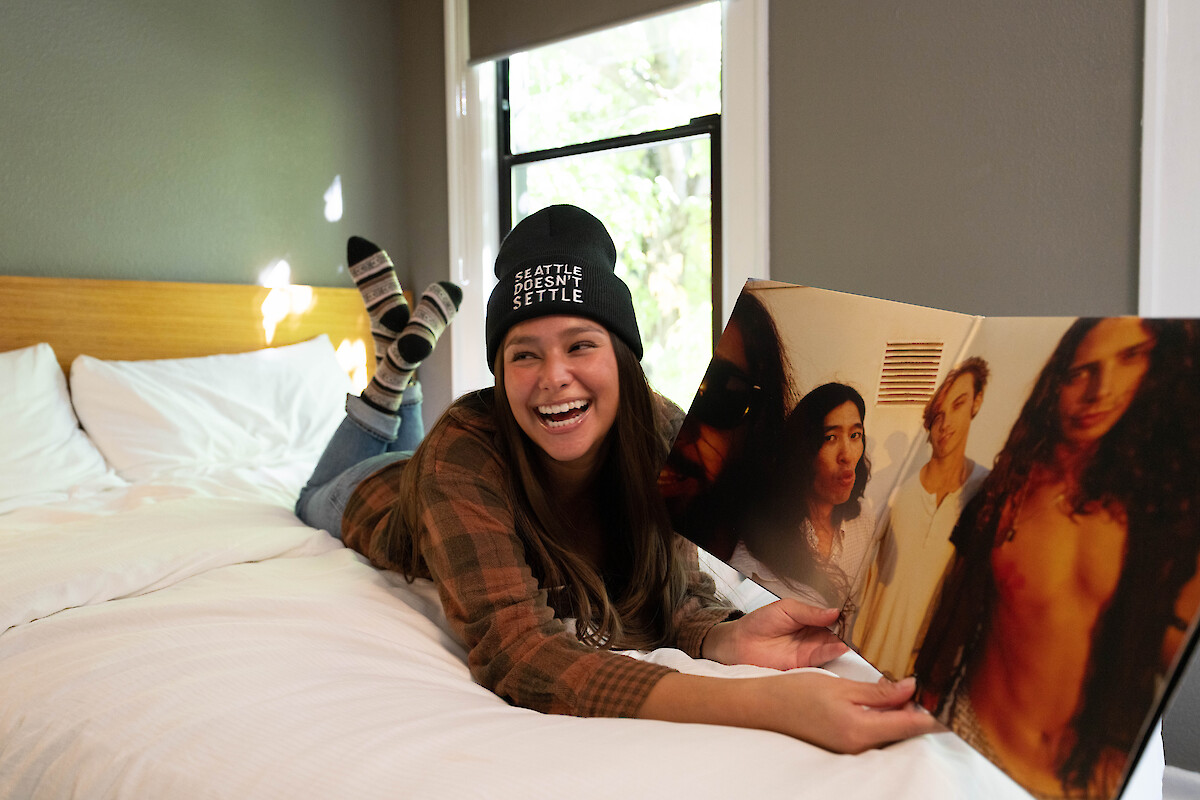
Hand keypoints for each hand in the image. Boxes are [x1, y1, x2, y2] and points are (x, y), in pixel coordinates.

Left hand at [702, 598, 848, 669]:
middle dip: (849, 631)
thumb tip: (835, 612)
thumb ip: (810, 612)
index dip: (845, 616)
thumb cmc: (760, 622)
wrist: (740, 643)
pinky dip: (833, 653)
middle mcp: (815, 635)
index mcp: (811, 619)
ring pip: (833, 646)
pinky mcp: (805, 664)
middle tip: (862, 627)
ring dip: (844, 643)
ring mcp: (811, 650)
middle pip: (837, 633)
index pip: (833, 617)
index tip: (858, 613)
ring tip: (854, 637)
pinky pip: (822, 658)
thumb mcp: (786, 608)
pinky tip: (841, 647)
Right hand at [763, 672, 945, 753]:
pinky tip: (889, 695)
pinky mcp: (847, 741)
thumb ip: (879, 691)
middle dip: (921, 708)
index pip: (911, 724)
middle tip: (935, 682)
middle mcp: (860, 744)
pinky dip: (888, 714)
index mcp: (861, 730)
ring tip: (914, 684)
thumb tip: (912, 688)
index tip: (950, 696)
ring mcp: (853, 746)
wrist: (766, 706)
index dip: (933, 712)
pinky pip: (877, 730)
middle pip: (905, 730)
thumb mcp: (842, 687)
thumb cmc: (798, 693)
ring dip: (904, 710)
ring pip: (892, 729)